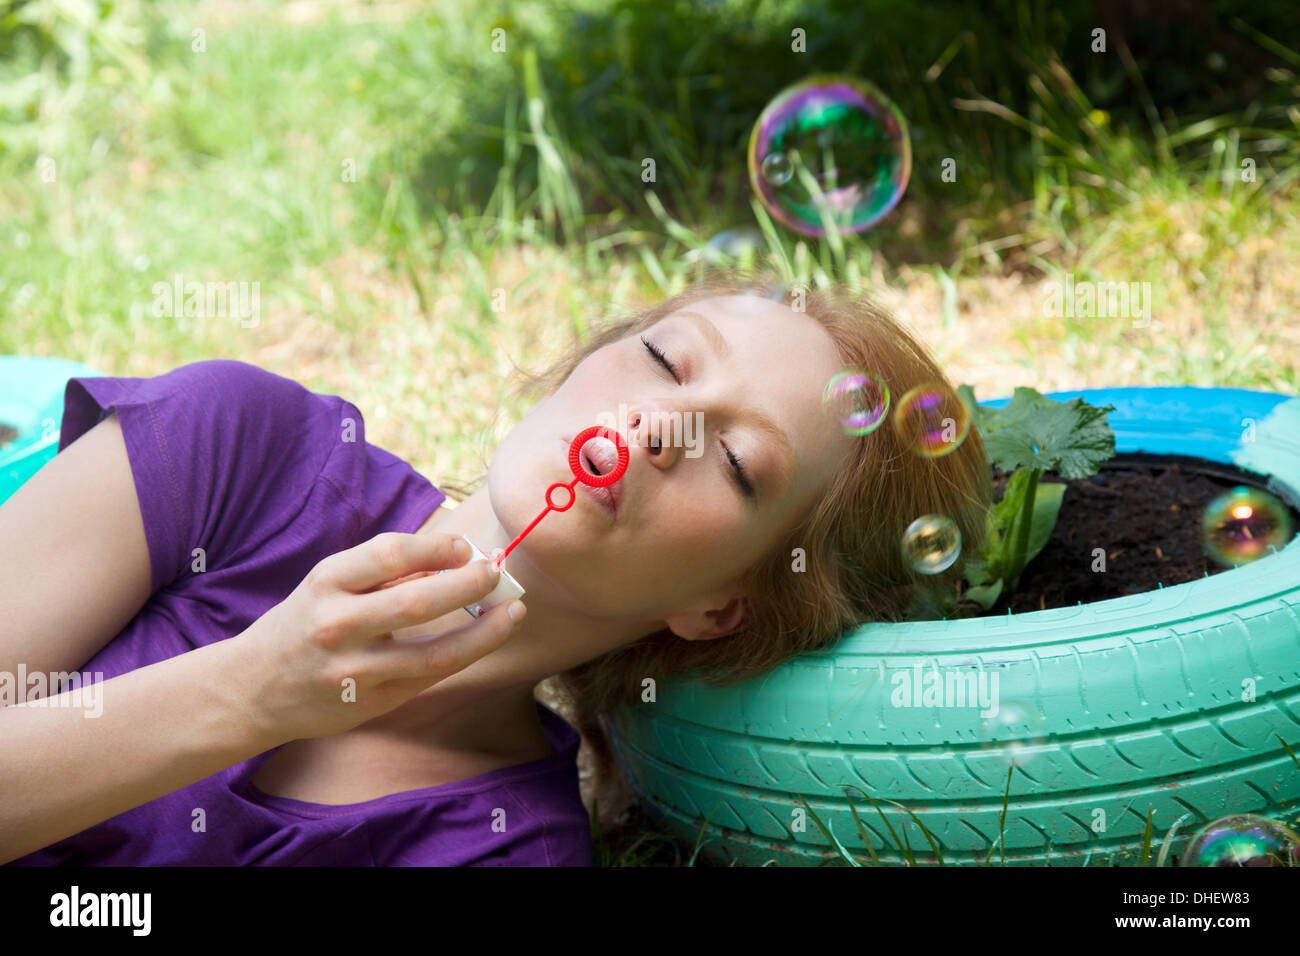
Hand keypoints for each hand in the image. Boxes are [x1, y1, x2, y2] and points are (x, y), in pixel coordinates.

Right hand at [233, 531, 524, 742]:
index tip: (466, 546)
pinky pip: (428, 677)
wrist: (250, 690)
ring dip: (484, 630)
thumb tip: (455, 556)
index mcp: (326, 582)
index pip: (388, 554)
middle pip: (417, 602)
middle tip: (496, 573)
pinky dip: (464, 655)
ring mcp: (353, 670)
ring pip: (433, 651)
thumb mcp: (329, 586)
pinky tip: (485, 638)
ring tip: (513, 612)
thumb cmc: (304, 624)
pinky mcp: (369, 703)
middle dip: (468, 585)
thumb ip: (383, 573)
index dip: (435, 547)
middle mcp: (337, 625)